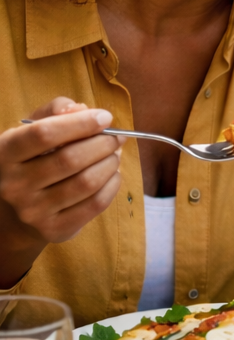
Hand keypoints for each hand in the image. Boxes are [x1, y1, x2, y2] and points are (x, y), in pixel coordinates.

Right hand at [0, 98, 123, 285]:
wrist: (13, 215)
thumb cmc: (29, 161)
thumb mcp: (30, 131)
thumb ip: (54, 112)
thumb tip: (81, 109)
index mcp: (5, 153)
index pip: (43, 134)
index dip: (80, 123)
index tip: (105, 117)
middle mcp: (14, 184)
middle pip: (70, 159)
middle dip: (102, 144)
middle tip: (116, 137)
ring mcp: (34, 211)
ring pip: (86, 182)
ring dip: (110, 163)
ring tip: (114, 154)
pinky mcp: (55, 229)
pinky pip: (95, 204)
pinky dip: (112, 185)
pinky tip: (113, 174)